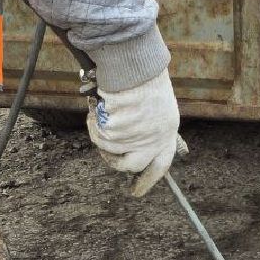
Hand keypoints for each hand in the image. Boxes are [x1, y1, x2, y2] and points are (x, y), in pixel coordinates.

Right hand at [86, 69, 184, 196]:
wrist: (137, 68)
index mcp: (167, 133)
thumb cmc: (146, 77)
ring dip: (100, 136)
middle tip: (106, 152)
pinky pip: (99, 137)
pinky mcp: (116, 136)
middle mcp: (153, 142)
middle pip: (130, 166)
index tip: (136, 192)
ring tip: (98, 115)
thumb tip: (130, 142)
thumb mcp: (157, 104)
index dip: (148, 179)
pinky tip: (94, 110)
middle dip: (114, 162)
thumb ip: (149, 125)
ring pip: (110, 150)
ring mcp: (134, 141)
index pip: (160, 165)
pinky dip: (93, 125)